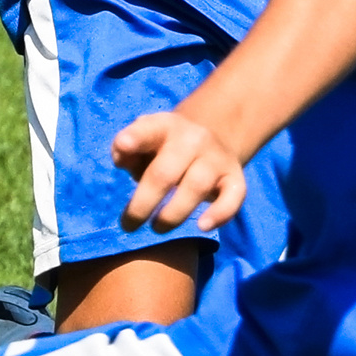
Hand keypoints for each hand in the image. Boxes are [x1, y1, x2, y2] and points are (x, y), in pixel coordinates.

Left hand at [112, 110, 248, 233]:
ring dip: (173, 214)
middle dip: (143, 204)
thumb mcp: (143, 144)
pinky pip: (233, 197)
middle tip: (128, 225)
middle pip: (165, 173)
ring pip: (197, 187)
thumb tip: (121, 158)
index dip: (135, 138)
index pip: (148, 130)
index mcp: (165, 127)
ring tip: (157, 227)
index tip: (123, 146)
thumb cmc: (164, 151)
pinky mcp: (234, 178)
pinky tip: (202, 226)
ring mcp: (216, 158)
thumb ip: (128, 151)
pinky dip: (220, 214)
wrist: (212, 138)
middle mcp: (193, 139)